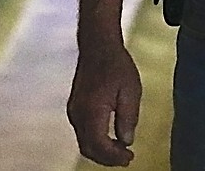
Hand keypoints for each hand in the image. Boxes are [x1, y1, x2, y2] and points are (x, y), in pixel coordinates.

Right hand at [67, 43, 142, 166]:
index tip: (129, 158)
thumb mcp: (131, 90)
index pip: (100, 146)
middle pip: (89, 149)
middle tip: (126, 159)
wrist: (97, 45)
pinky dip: (95, 140)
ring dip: (101, 151)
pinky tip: (110, 138)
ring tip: (121, 151)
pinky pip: (82, 132)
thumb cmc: (115, 64)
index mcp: (92, 110)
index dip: (114, 157)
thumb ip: (128, 118)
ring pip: (84, 143)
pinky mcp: (74, 107)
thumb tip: (127, 141)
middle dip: (107, 158)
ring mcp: (74, 111)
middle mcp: (78, 114)